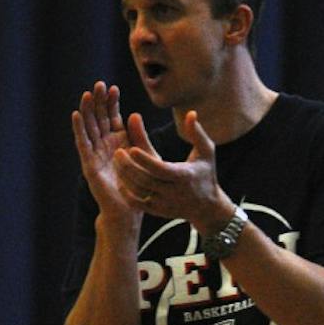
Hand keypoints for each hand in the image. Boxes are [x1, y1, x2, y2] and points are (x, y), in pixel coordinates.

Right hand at [71, 82, 137, 221]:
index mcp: (119, 141)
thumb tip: (134, 114)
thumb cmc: (140, 186)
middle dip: (98, 102)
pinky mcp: (89, 165)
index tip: (113, 88)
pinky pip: (83, 144)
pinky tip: (76, 115)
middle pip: (100, 118)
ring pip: (90, 128)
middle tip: (98, 84)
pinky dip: (79, 129)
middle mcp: (105, 145)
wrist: (129, 211)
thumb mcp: (145, 157)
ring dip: (87, 111)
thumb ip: (140, 137)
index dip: (112, 103)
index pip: (113, 116)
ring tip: (86, 94)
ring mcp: (96, 154)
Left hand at [114, 111, 229, 233]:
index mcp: (184, 176)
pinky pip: (137, 204)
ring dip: (125, 177)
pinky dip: (126, 193)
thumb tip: (190, 113)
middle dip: (129, 167)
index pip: (160, 169)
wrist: (206, 208)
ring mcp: (164, 204)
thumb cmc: (206, 174)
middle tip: (117, 152)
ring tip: (116, 161)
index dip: (145, 160)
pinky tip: (120, 179)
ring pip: (139, 192)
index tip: (131, 149)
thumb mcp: (206, 152)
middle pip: (145, 181)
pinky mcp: (157, 211)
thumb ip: (197, 133)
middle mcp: (173, 192)